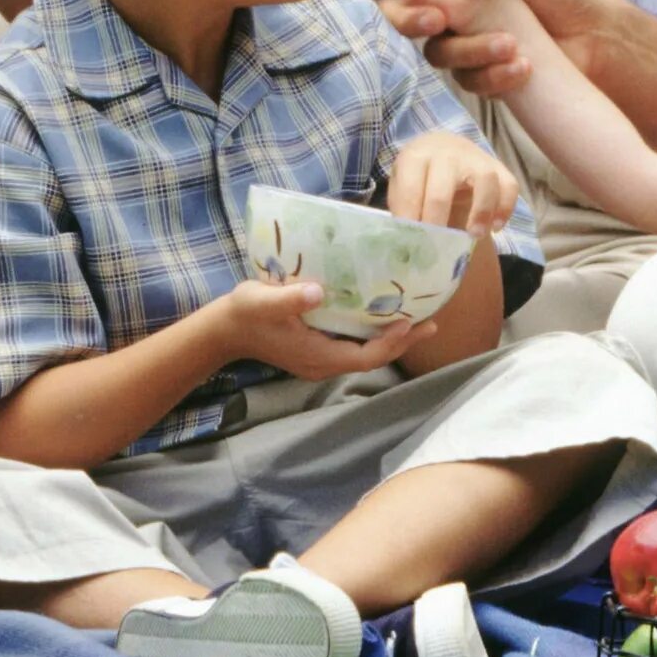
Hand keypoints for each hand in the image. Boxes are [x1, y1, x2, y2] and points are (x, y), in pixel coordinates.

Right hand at [212, 278, 434, 378]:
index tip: (409, 322)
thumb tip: (318, 292)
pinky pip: (354, 347)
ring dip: (391, 339)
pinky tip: (384, 317)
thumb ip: (290, 298)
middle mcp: (323, 363)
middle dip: (402, 342)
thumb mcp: (263, 301)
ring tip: (417, 318)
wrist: (225, 330)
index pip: (364, 357)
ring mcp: (320, 360)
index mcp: (316, 355)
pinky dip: (374, 335)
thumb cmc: (245, 313)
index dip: (390, 343)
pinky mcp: (317, 351)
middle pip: (373, 358)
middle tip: (432, 322)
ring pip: (365, 354)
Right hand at [366, 0, 614, 98]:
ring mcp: (464, 40)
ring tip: (510, 42)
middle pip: (402, 14)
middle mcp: (451, 4)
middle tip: (436, 17)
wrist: (596, 38)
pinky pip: (469, 80)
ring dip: (468, 49)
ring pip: (436, 52)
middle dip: (409, 17)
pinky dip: (493, 74)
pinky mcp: (482, 72)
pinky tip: (522, 66)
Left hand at [386, 131, 518, 235]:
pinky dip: (505, 207)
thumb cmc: (419, 176)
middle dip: (437, 222)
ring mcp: (475, 158)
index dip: (410, 220)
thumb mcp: (403, 186)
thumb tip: (403, 245)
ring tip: (474, 235)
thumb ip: (403, 210)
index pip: (411, 190)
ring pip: (485, 179)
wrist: (443, 149)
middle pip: (442, 190)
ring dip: (481, 211)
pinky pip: (509, 185)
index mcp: (416, 157)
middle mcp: (446, 153)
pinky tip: (496, 227)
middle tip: (436, 247)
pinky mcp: (498, 166)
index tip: (412, 244)